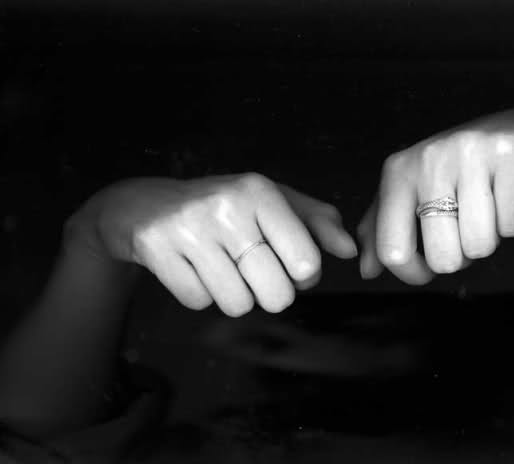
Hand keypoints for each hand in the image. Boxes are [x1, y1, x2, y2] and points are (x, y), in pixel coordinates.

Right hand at [66, 173, 356, 315]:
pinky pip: (200, 302)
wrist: (145, 205)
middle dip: (270, 292)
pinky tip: (192, 268)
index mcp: (261, 192)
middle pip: (276, 294)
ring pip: (238, 304)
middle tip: (252, 270)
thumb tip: (350, 250)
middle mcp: (227, 207)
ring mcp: (189, 228)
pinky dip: (201, 294)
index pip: (306, 263)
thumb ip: (315, 222)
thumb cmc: (222, 205)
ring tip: (221, 267)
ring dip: (234, 295)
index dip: (303, 276)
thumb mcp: (272, 202)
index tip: (290, 265)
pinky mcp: (157, 250)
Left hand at [357, 107, 513, 284]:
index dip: (413, 274)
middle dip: (459, 258)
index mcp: (398, 172)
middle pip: (442, 257)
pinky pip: (512, 226)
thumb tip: (366, 270)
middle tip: (463, 230)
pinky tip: (506, 198)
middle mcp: (428, 159)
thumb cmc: (455, 168)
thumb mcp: (410, 192)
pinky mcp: (511, 154)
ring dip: (488, 240)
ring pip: (479, 245)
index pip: (392, 251)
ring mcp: (469, 153)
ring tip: (485, 211)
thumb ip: (381, 230)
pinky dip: (512, 224)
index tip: (426, 270)